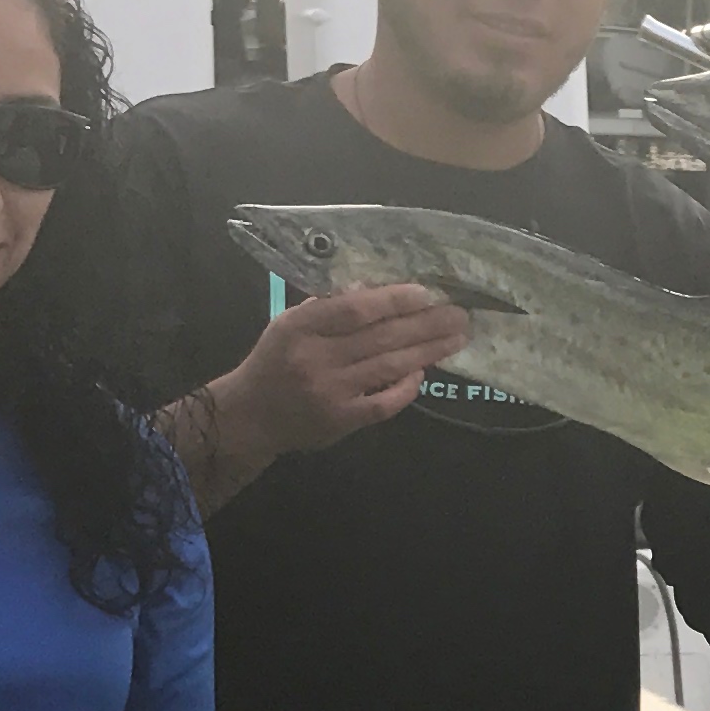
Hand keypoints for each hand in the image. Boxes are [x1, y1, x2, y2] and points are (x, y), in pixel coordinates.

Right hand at [216, 280, 470, 457]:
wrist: (250, 417)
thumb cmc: (275, 361)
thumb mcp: (290, 324)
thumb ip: (328, 308)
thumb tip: (374, 290)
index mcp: (300, 327)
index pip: (353, 309)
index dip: (393, 300)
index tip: (426, 293)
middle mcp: (315, 359)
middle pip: (380, 337)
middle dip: (425, 324)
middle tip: (459, 314)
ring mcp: (330, 392)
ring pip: (388, 367)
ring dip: (427, 351)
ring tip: (456, 338)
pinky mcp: (341, 421)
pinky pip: (384, 403)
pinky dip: (406, 387)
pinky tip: (423, 371)